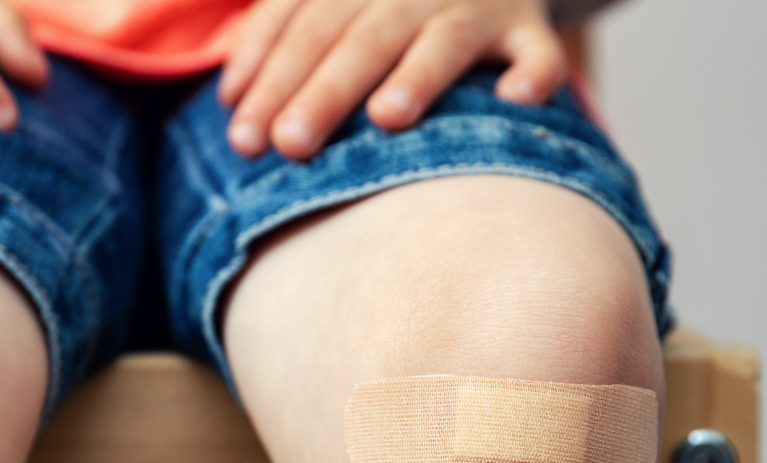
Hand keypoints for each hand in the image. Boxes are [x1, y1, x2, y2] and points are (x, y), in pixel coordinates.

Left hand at [219, 0, 565, 159]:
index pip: (303, 25)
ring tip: (387, 118)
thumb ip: (279, 34)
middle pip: (361, 38)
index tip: (240, 132)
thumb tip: (230, 97)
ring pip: (442, 39)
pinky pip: (537, 50)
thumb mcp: (330, 1)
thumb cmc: (382, 1)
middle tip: (289, 144)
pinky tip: (514, 99)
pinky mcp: (527, 27)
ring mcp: (474, 5)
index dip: (269, 75)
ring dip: (418, 76)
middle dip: (323, 91)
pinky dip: (533, 71)